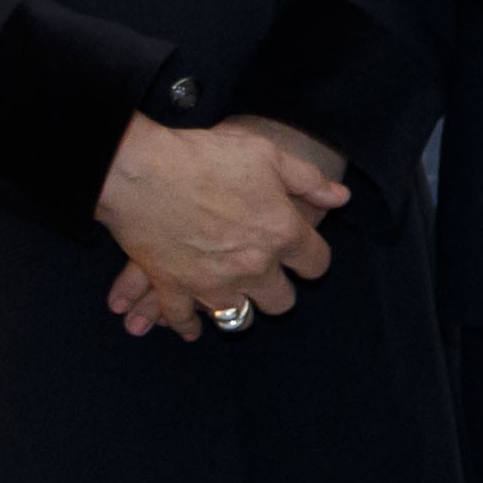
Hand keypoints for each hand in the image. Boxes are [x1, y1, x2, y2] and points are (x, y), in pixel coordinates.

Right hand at [95, 113, 343, 331]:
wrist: (141, 170)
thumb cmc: (205, 157)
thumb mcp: (268, 155)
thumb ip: (308, 181)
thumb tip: (341, 197)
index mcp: (282, 233)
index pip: (316, 264)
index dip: (311, 258)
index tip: (302, 253)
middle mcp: (254, 266)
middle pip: (280, 300)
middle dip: (277, 288)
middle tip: (266, 274)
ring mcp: (213, 282)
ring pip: (238, 315)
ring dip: (239, 306)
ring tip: (234, 293)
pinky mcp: (174, 287)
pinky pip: (185, 319)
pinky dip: (188, 325)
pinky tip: (192, 326)